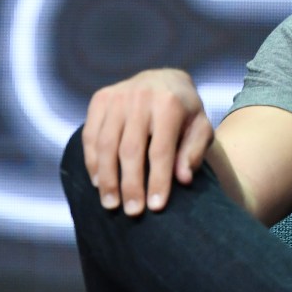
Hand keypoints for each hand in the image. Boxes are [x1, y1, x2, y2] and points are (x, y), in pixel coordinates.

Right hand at [82, 68, 213, 215]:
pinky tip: (98, 182)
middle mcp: (140, 97)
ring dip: (107, 178)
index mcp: (168, 104)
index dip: (158, 181)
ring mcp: (116, 97)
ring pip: (106, 144)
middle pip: (130, 150)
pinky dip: (91, 161)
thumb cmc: (184, 112)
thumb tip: (182, 179)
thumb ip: (194, 152)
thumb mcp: (200, 127)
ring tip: (111, 204)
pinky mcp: (100, 99)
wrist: (163, 79)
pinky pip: (90, 135)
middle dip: (130, 185)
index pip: (160, 150)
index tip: (156, 207)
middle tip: (132, 212)